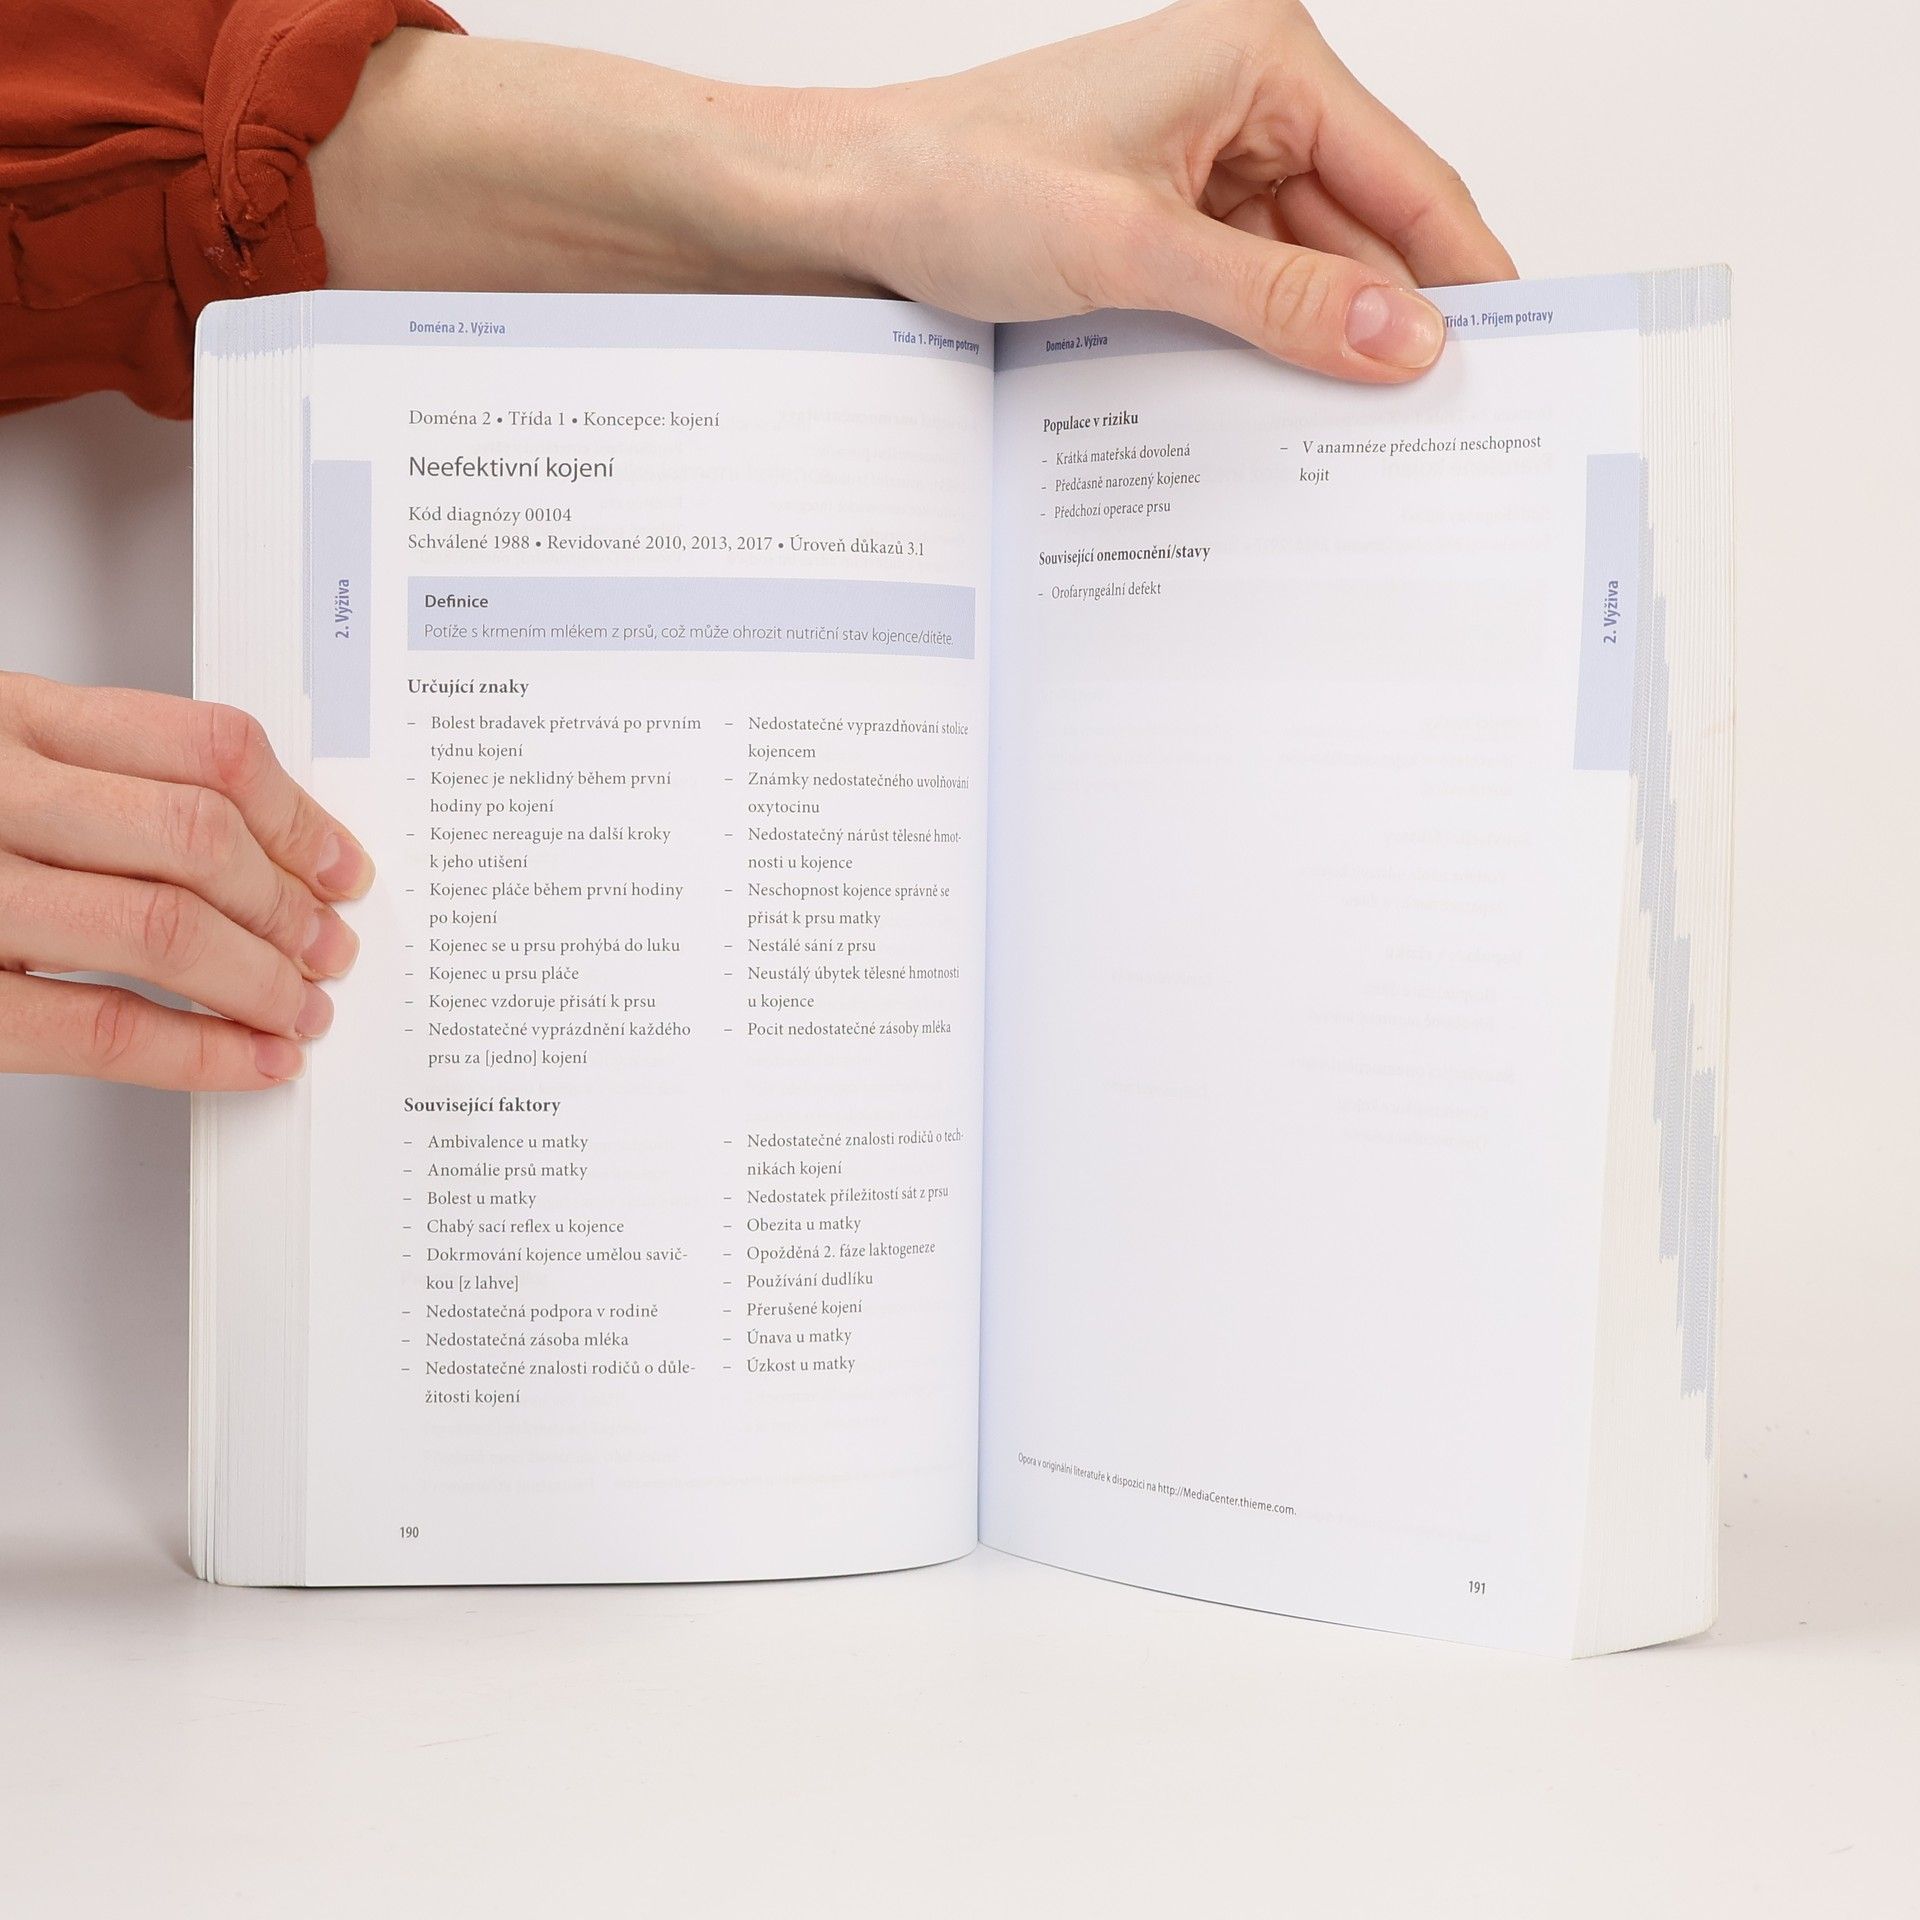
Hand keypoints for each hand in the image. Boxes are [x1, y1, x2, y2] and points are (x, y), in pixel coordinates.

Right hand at [0, 675, 369, 1090]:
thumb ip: (92, 772)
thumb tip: (258, 841)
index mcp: (5, 714)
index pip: (204, 747)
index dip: (299, 816)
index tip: (341, 865)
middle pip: (200, 837)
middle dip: (291, 907)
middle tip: (329, 947)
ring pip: (163, 927)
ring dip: (261, 981)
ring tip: (300, 1009)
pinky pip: (97, 1024)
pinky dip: (196, 1052)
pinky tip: (246, 1061)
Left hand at [838, 0, 1516, 378]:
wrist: (845, 211)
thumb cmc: (957, 185)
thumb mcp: (1134, 250)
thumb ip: (1278, 298)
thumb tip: (1405, 340)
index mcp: (1262, 61)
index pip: (1406, 180)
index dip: (1463, 275)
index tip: (1509, 363)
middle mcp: (1246, 104)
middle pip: (1365, 234)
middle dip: (1387, 329)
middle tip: (1429, 437)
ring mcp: (1206, 168)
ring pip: (1307, 274)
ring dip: (1316, 350)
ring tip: (1349, 442)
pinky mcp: (1167, 224)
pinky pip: (1248, 295)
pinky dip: (1259, 351)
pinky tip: (1271, 412)